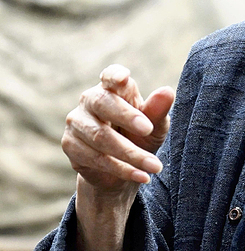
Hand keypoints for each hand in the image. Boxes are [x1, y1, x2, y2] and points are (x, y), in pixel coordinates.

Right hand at [62, 64, 174, 194]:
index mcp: (113, 88)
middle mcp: (90, 101)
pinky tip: (142, 175)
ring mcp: (77, 123)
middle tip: (148, 129)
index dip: (114, 75)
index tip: (124, 78)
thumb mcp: (155, 125)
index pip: (110, 76)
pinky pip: (96, 158)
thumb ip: (158, 110)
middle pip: (103, 104)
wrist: (122, 168)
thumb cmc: (140, 135)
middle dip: (126, 116)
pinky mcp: (70, 145)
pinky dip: (122, 169)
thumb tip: (167, 91)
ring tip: (155, 166)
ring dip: (131, 154)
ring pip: (100, 137)